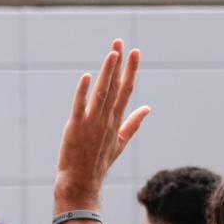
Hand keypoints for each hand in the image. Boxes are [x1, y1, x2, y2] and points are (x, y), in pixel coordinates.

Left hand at [54, 40, 149, 211]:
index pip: (126, 90)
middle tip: (120, 41)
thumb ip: (134, 123)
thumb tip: (148, 108)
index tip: (135, 51)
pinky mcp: (76, 128)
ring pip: (101, 93)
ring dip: (107, 72)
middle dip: (119, 63)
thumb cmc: (99, 162)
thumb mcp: (121, 142)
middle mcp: (106, 119)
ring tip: (112, 52)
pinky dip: (83, 92)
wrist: (82, 182)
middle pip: (115, 87)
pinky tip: (87, 77)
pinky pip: (80, 107)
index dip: (131, 70)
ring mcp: (92, 123)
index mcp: (116, 120)